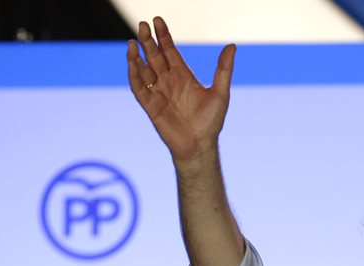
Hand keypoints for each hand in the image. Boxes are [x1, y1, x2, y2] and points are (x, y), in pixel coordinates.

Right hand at [128, 16, 235, 162]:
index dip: (163, 36)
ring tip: (132, 42)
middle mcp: (169, 82)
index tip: (157, 20)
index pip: (169, 51)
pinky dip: (134, 75)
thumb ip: (223, 69)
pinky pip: (139, 88)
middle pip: (154, 56)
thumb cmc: (211, 122)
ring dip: (137, 56)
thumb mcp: (220, 93)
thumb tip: (232, 46)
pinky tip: (132, 62)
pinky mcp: (151, 106)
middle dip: (148, 41)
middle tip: (142, 24)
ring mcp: (158, 93)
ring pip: (144, 70)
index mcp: (183, 76)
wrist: (200, 146)